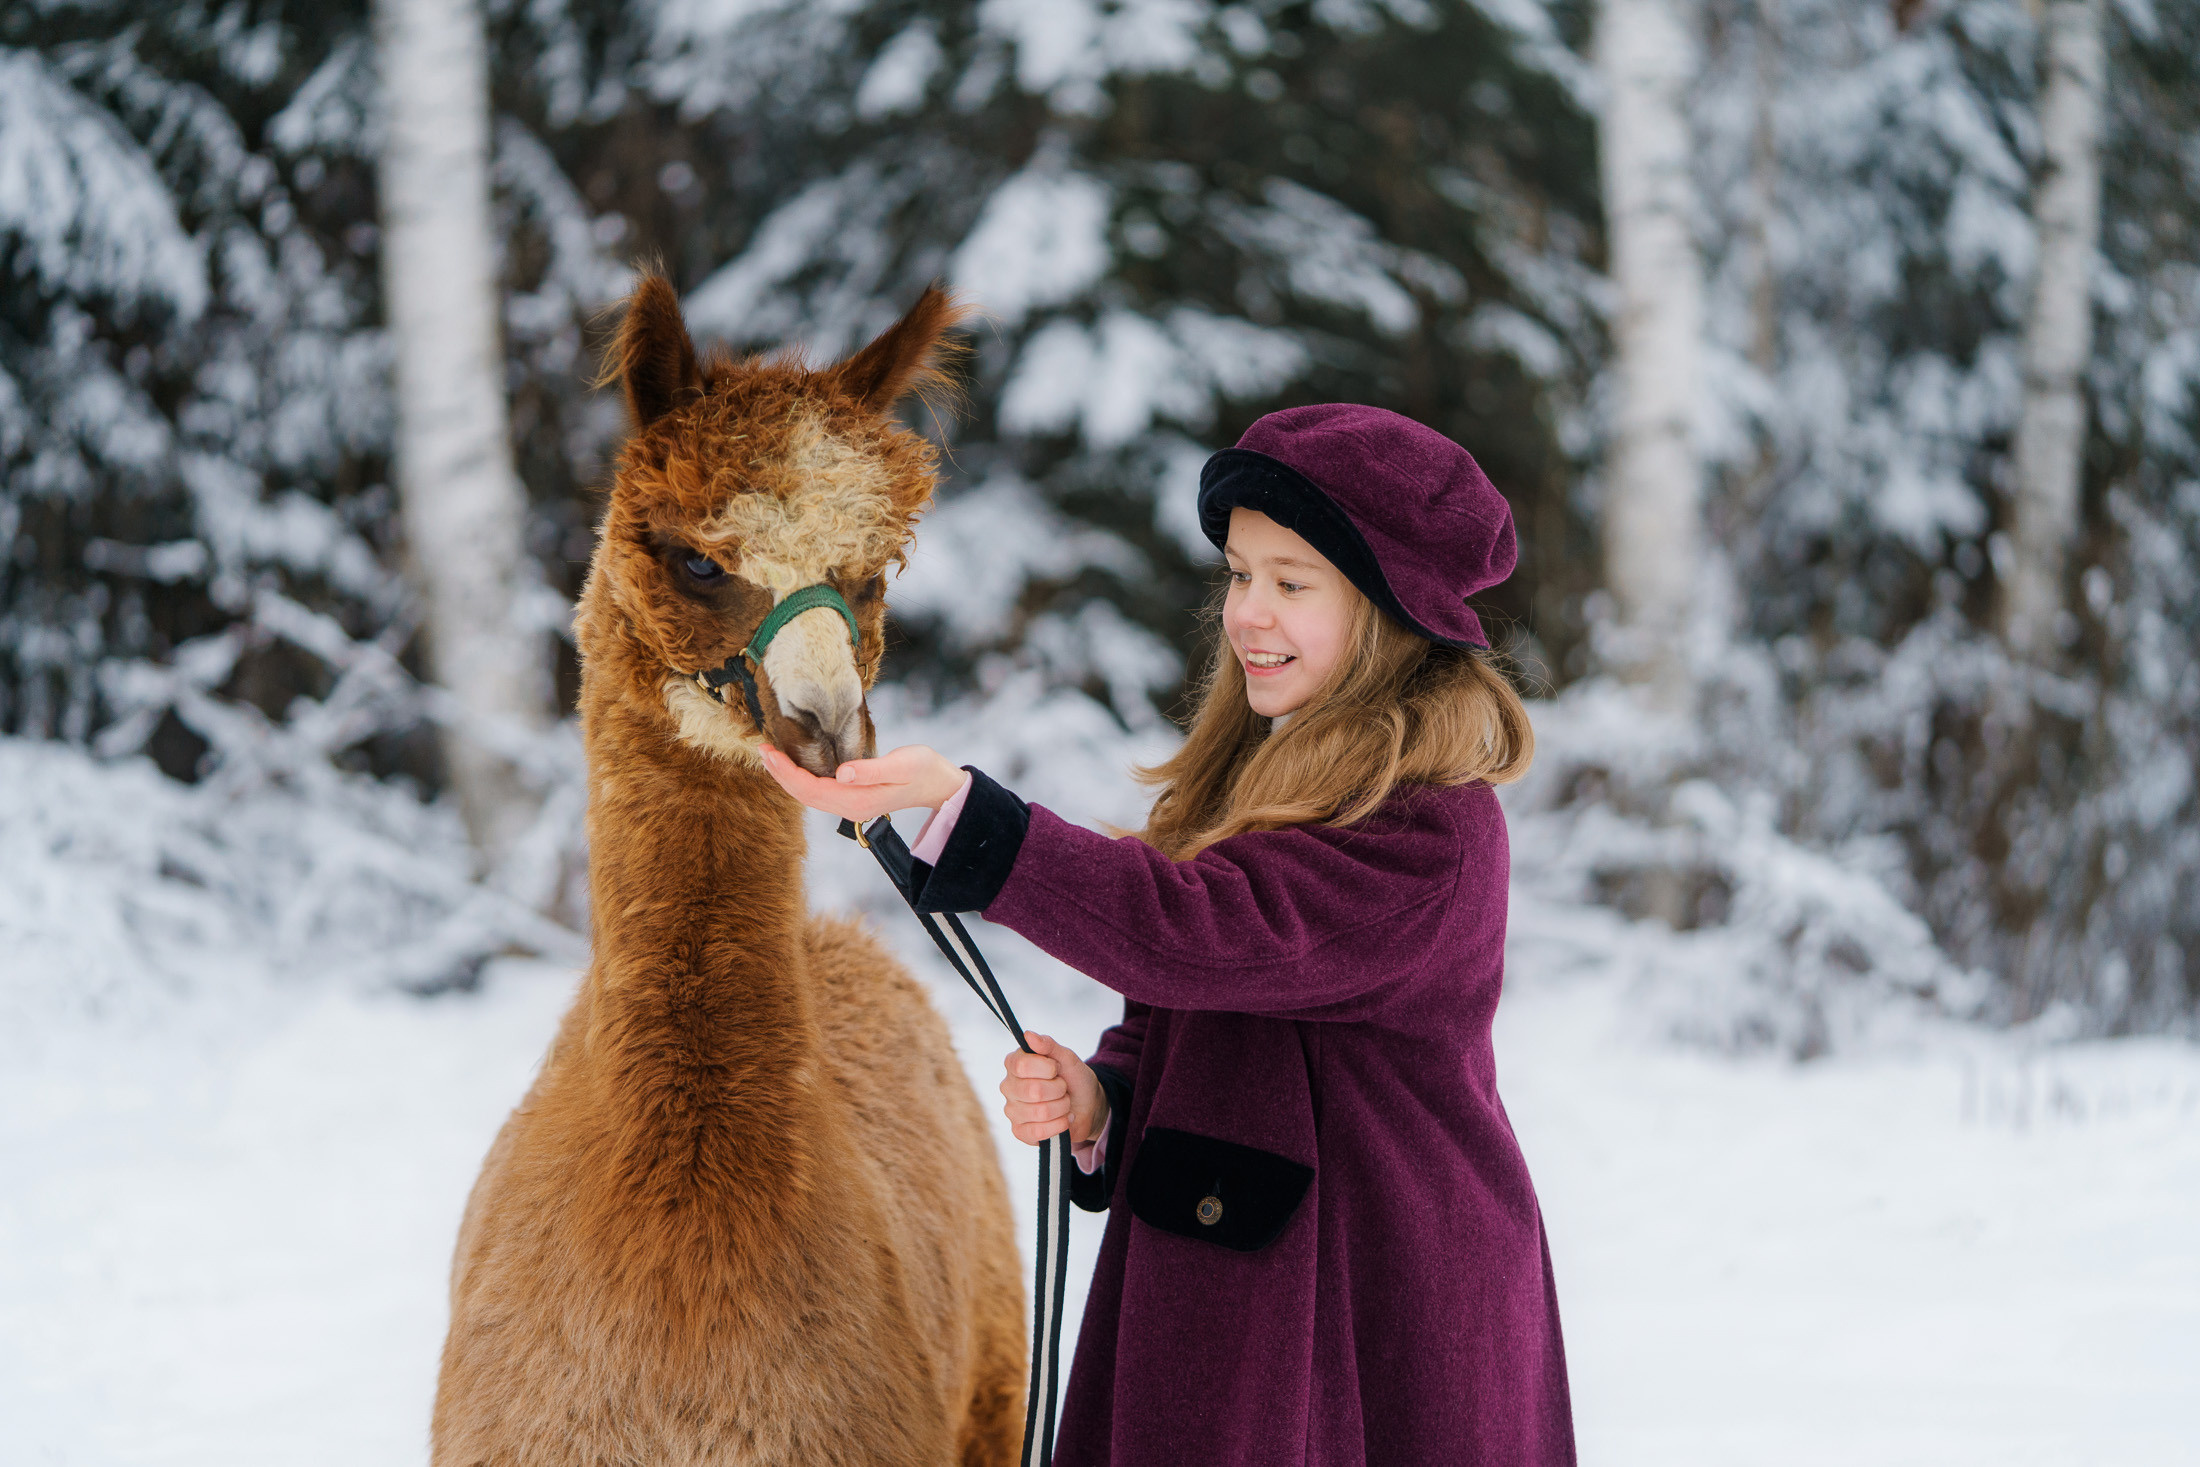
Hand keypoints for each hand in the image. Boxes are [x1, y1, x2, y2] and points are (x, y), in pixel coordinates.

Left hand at [758, 742, 967, 823]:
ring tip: (770, 756)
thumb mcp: (901, 765)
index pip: (810, 788)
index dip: (786, 772)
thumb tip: (842, 773)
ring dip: (787, 776)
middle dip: (780, 774)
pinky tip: (794, 765)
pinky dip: (801, 777)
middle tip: (761, 750)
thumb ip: (871, 770)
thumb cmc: (923, 770)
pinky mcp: (852, 796)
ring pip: (808, 794)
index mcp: (856, 800)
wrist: (938, 784)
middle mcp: (849, 806)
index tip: (769, 752)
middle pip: (803, 794)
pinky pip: (817, 790)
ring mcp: (850, 804)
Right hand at [1000, 1032, 1108, 1148]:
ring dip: (1062, 1107)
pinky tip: (1062, 1120)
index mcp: (1015, 1064)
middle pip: (1033, 1091)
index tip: (1056, 1069)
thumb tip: (1028, 1035)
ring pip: (1040, 1112)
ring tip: (1064, 1103)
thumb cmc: (1073, 1079)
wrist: (1087, 1105)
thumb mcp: (1067, 1058)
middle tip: (1063, 1088)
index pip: (1022, 1066)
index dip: (1047, 1068)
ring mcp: (1012, 1111)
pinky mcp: (1020, 1132)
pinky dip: (1059, 1125)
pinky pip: (1038, 1132)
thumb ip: (1048, 1045)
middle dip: (1059, 1090)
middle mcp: (1008, 1086)